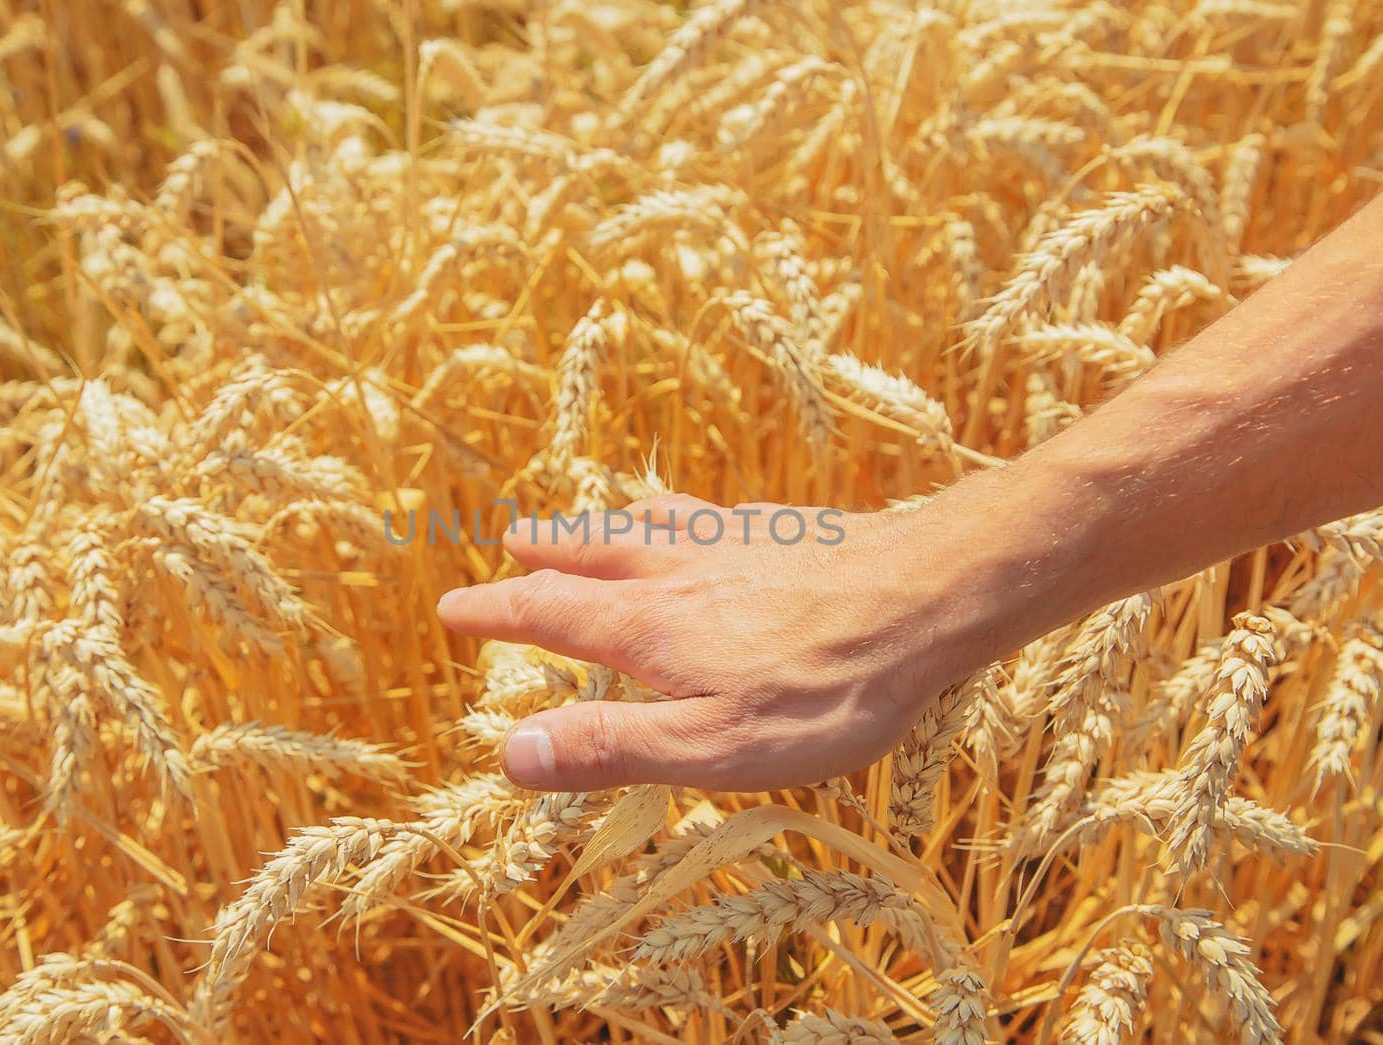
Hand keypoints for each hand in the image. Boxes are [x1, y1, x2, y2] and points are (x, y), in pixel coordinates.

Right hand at [436, 493, 999, 791]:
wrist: (929, 597)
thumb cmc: (826, 688)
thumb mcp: (713, 746)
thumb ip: (612, 748)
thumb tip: (510, 753)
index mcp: (650, 629)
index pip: (550, 614)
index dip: (498, 612)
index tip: (452, 607)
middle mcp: (679, 573)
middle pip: (592, 556)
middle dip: (542, 556)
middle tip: (506, 541)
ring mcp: (733, 544)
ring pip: (646, 526)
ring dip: (599, 525)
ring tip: (575, 519)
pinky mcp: (784, 532)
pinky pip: (709, 513)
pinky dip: (675, 509)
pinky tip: (689, 511)